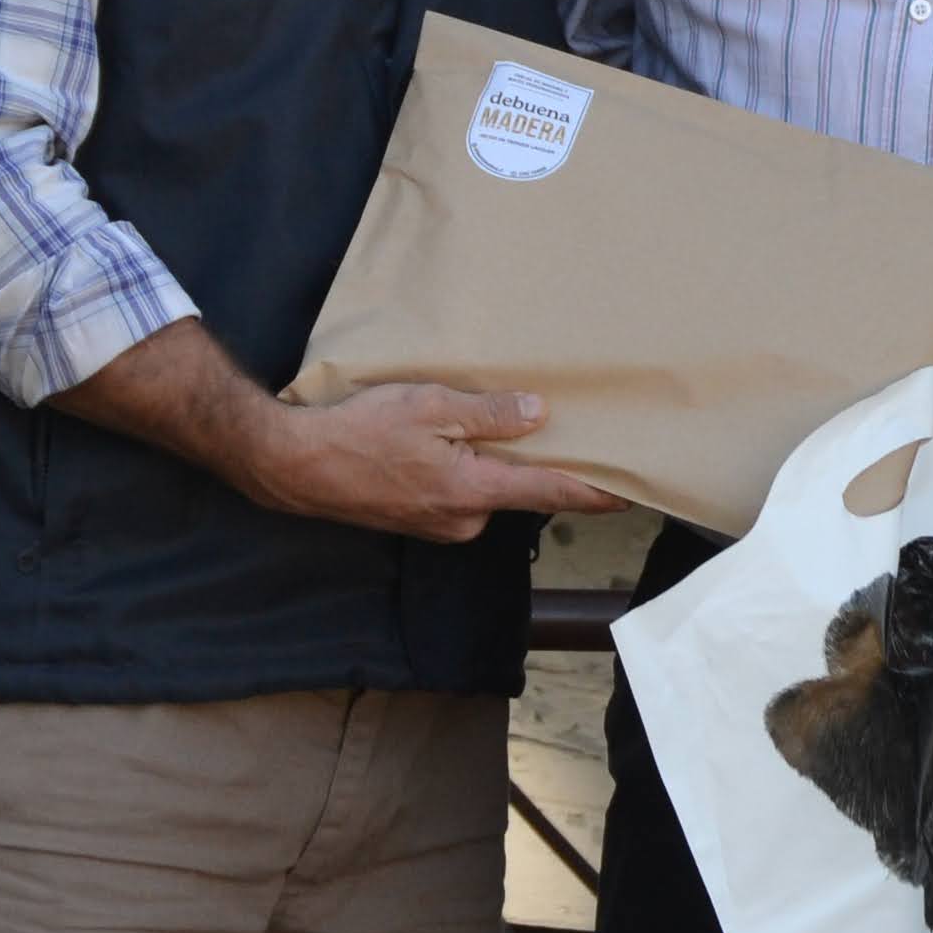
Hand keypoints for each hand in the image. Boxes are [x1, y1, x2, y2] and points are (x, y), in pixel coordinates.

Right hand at [228, 383, 626, 540]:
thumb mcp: (428, 407)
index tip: (636, 493)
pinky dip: (469, 472)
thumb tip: (538, 415)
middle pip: (523, 490)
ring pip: (490, 491)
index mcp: (473, 491)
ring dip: (498, 464)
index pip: (553, 493)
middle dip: (542, 463)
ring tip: (492, 424)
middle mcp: (465, 519)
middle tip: (566, 429)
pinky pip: (463, 494)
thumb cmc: (359, 433)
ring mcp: (442, 525)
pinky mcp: (421, 521)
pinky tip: (452, 444)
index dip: (598, 492)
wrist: (296, 466)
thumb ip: (487, 414)